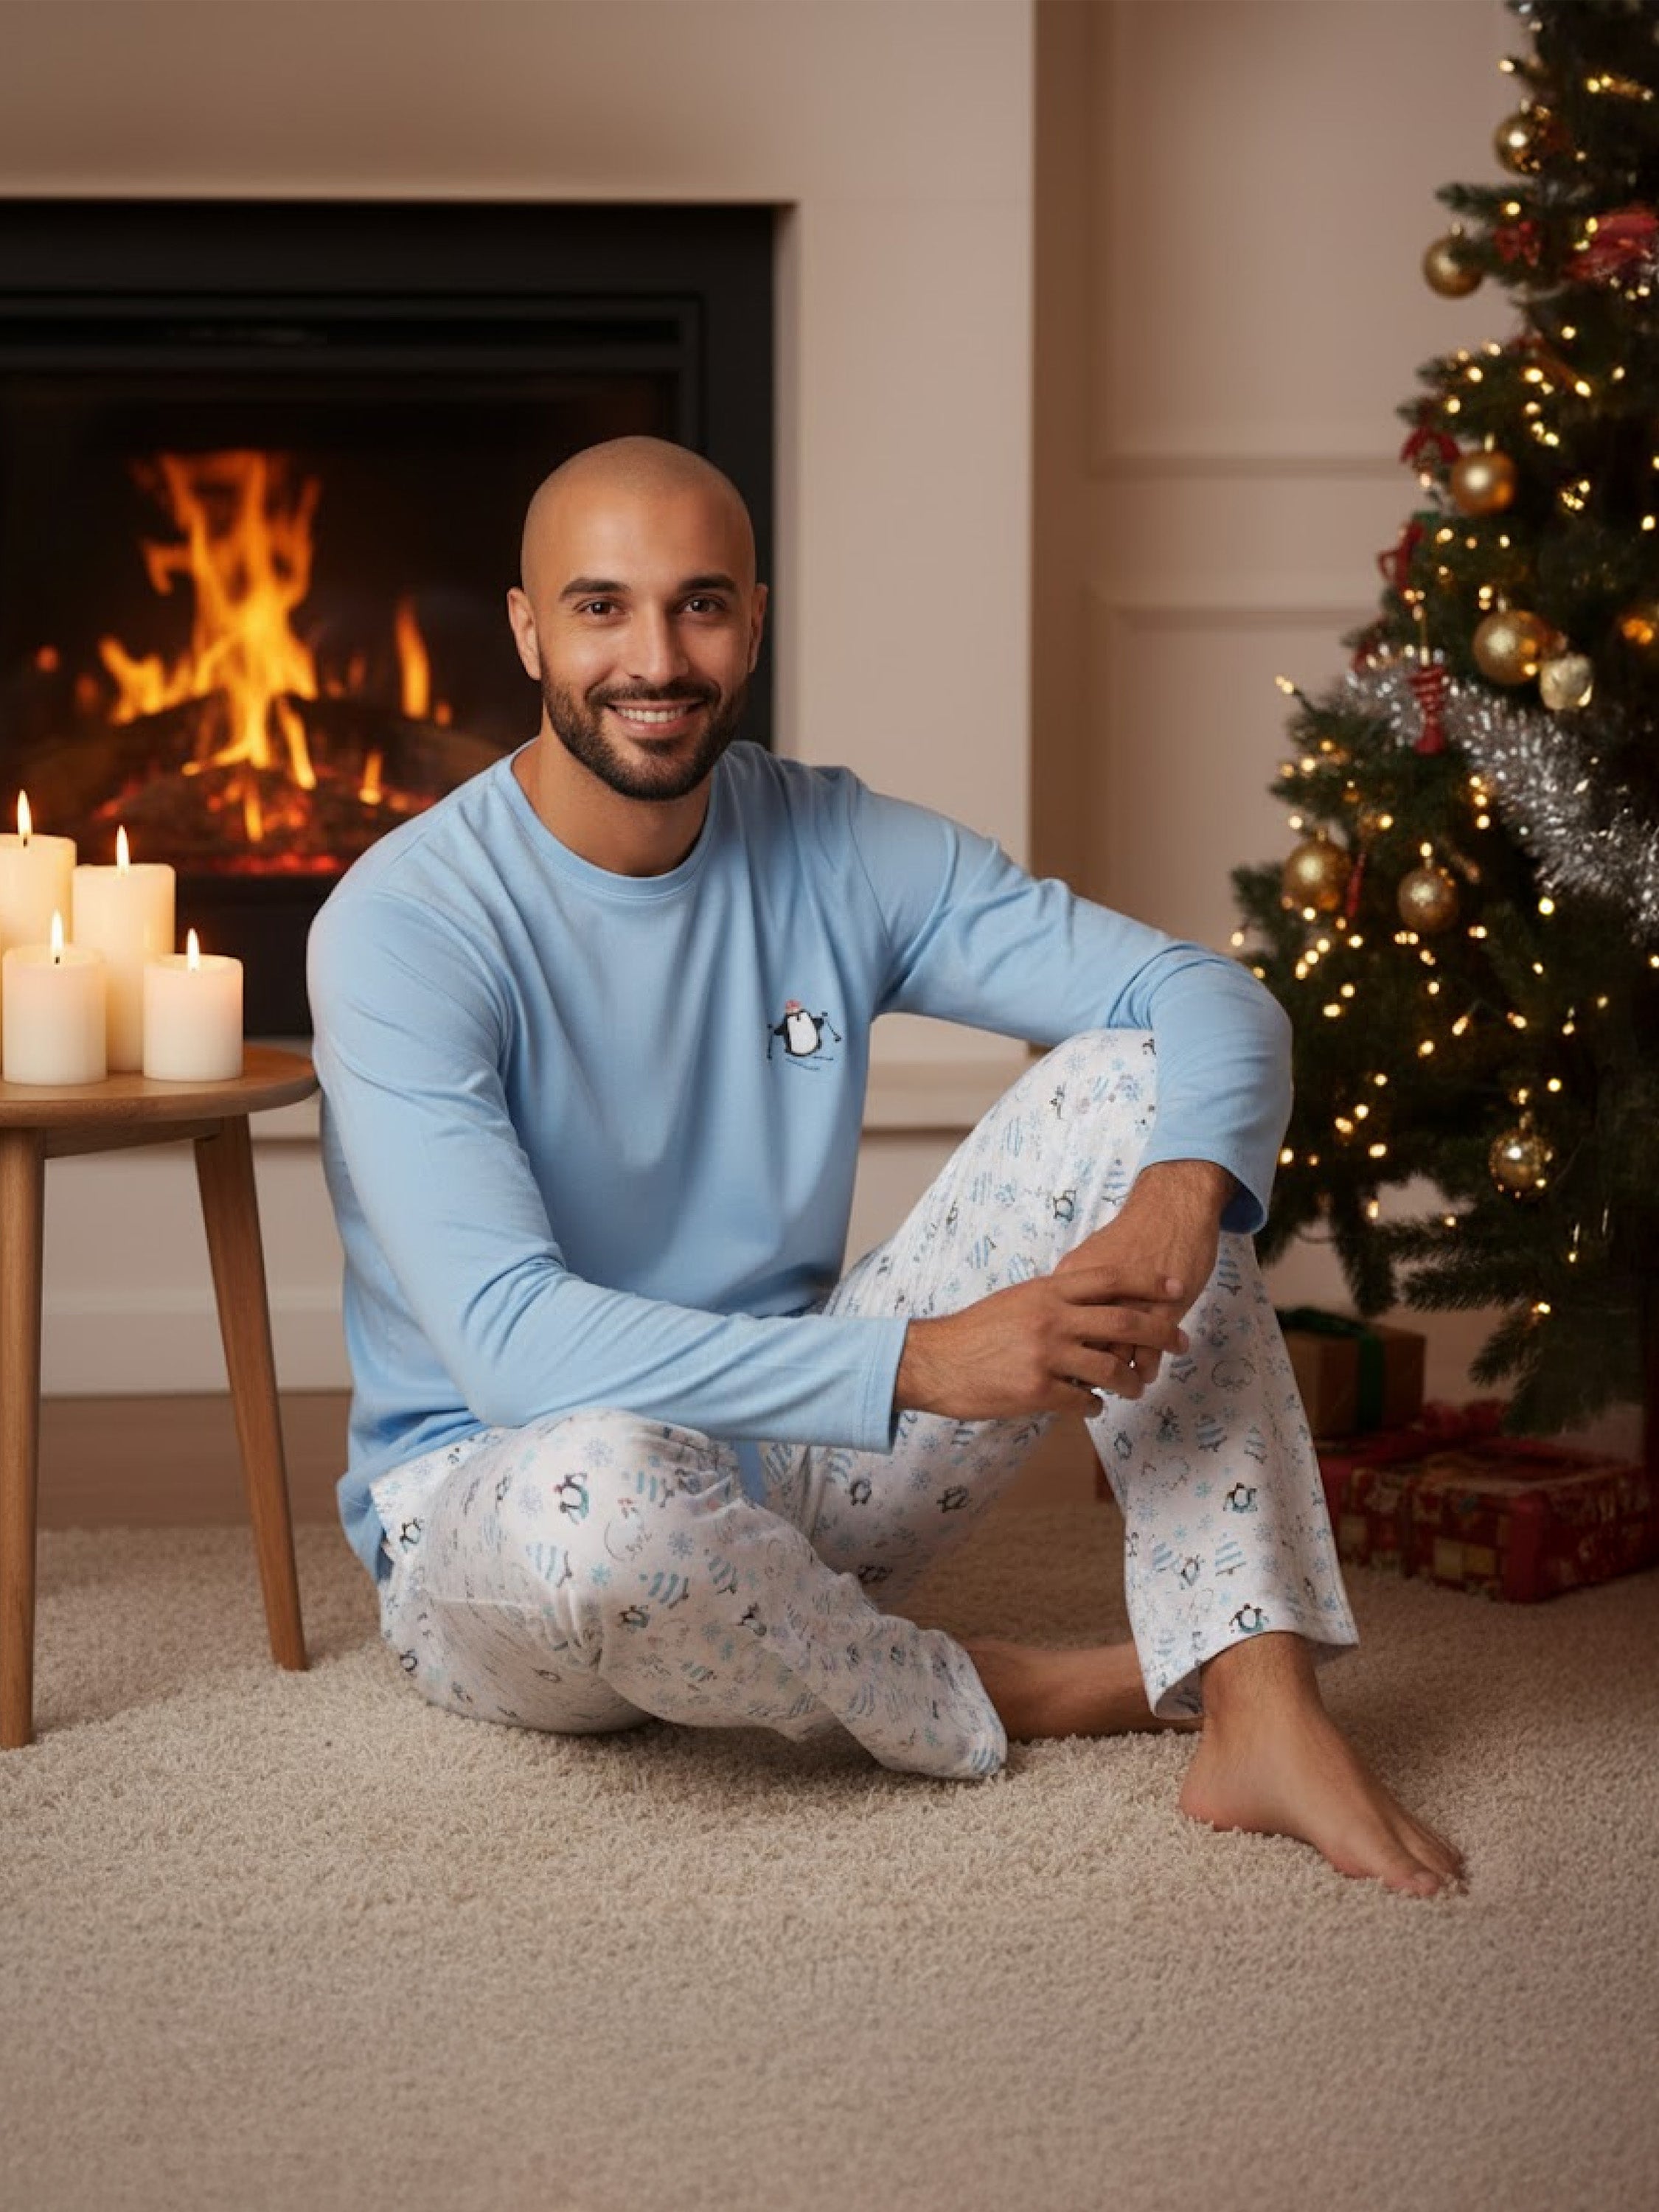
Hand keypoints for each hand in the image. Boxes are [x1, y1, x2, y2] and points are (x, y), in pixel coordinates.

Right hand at [894, 1264, 1188, 1421]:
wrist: (933, 1360)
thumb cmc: (975, 1331)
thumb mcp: (1018, 1301)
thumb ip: (1055, 1302)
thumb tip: (1093, 1306)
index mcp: (1047, 1291)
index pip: (1109, 1279)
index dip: (1148, 1283)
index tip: (1176, 1289)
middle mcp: (1052, 1318)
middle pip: (1124, 1322)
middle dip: (1161, 1333)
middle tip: (1181, 1342)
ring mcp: (1046, 1355)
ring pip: (1111, 1368)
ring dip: (1132, 1381)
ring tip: (1137, 1387)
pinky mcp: (1037, 1391)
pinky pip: (1084, 1401)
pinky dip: (1095, 1405)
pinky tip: (1094, 1406)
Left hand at [1054, 1158, 1233, 1369]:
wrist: (1172, 1205)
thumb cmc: (1133, 1233)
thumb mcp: (1093, 1259)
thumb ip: (1077, 1290)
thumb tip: (1062, 1324)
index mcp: (1072, 1279)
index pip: (1056, 1329)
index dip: (1062, 1353)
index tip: (1066, 1370)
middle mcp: (1096, 1294)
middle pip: (1081, 1347)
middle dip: (1086, 1374)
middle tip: (1093, 1387)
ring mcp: (1129, 1302)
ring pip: (1115, 1356)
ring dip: (1119, 1378)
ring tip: (1124, 1387)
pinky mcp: (1162, 1308)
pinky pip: (1147, 1351)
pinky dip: (1144, 1369)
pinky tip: (1145, 1373)